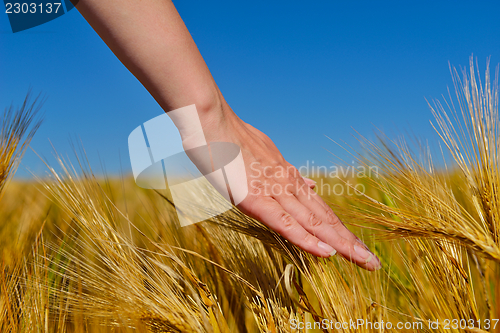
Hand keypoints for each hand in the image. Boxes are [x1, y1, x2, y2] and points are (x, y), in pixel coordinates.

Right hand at [193, 103, 380, 270]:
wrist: (212, 121)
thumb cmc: (231, 138)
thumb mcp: (266, 152)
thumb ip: (288, 172)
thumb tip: (310, 184)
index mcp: (288, 176)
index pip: (319, 208)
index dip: (338, 228)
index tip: (355, 244)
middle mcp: (288, 184)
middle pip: (324, 218)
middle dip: (349, 241)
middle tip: (372, 262)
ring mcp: (274, 191)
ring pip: (313, 222)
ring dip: (340, 243)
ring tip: (364, 261)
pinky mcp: (255, 199)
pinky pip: (284, 223)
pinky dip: (306, 239)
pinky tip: (325, 253)